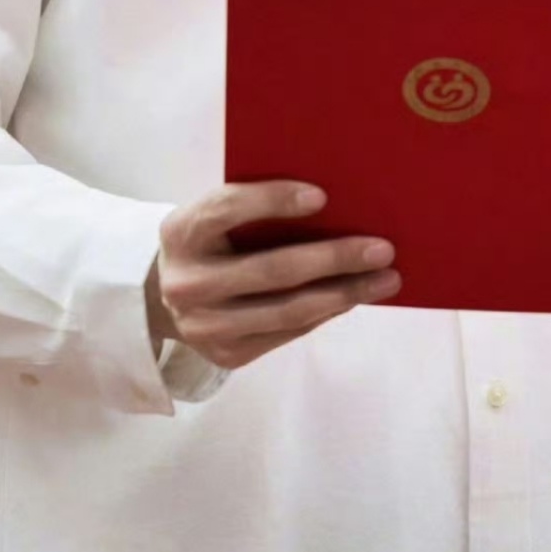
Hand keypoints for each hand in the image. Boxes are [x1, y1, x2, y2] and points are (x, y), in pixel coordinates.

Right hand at [148, 181, 398, 373]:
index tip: (322, 196)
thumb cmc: (210, 243)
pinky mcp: (226, 355)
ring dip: (344, 294)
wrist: (164, 298)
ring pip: (287, 311)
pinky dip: (326, 312)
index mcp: (182, 232)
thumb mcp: (214, 218)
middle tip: (383, 249)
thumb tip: (335, 206)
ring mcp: (205, 326)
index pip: (226, 209)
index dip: (272, 201)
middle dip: (333, 259)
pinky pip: (288, 332)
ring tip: (386, 279)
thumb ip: (253, 208)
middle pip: (271, 270)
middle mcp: (188, 283)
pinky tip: (354, 297)